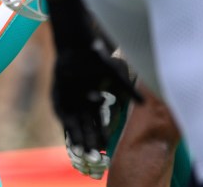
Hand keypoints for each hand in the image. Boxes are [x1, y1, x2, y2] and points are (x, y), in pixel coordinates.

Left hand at [53, 38, 138, 166]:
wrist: (78, 46)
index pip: (98, 123)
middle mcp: (80, 103)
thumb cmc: (97, 59)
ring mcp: (69, 101)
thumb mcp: (115, 74)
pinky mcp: (58, 97)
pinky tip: (70, 138)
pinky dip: (67, 127)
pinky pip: (62, 116)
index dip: (101, 135)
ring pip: (75, 124)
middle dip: (90, 141)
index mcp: (93, 100)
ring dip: (78, 138)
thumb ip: (128, 88)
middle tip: (95, 156)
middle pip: (86, 127)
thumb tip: (144, 101)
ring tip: (83, 152)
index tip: (106, 148)